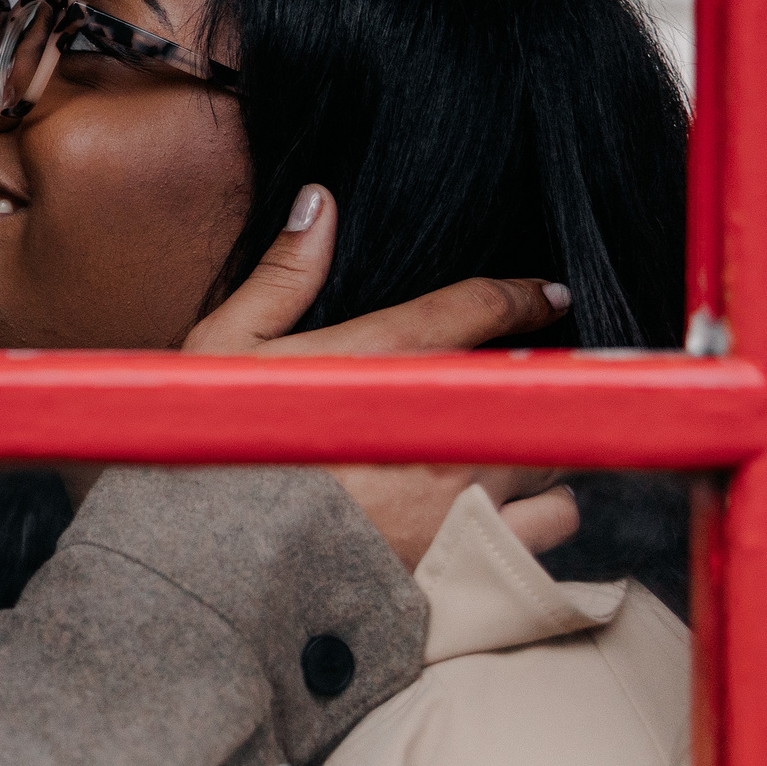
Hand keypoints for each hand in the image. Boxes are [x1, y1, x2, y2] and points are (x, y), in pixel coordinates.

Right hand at [178, 184, 578, 568]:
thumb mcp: (225, 347)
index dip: (522, 295)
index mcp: (383, 361)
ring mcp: (465, 493)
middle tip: (519, 387)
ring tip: (504, 454)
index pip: (483, 308)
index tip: (546, 296)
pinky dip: (540, 516)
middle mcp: (439, 422)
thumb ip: (283, 273)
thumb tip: (320, 200)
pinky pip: (551, 526)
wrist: (218, 565)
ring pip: (552, 456)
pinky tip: (505, 514)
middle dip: (533, 383)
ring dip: (538, 450)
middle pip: (533, 385)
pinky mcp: (475, 554)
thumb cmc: (214, 449)